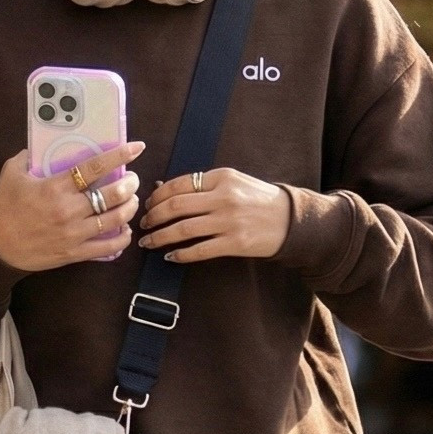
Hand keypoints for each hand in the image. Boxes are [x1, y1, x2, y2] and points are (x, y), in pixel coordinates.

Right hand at [0, 141, 145, 272]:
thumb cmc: (3, 209)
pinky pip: (107, 248)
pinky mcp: (75, 253)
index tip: (136, 148)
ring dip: (129, 207)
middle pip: (112, 194)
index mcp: (55, 187)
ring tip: (132, 200)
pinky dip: (122, 238)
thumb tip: (44, 144)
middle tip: (132, 179)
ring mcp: (74, 234)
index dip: (119, 156)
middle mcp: (69, 210)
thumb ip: (28, 156)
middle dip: (130, 184)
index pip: (94, 167)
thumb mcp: (11, 174)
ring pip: (115, 219)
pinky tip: (125, 229)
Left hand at [137, 167, 290, 263]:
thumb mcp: (234, 182)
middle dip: (153, 216)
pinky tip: (170, 256)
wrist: (290, 220)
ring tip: (148, 241)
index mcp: (221, 177)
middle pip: (176, 206)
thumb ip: (204, 185)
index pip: (179, 184)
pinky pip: (199, 250)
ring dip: (160, 237)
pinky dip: (180, 254)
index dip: (157, 195)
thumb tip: (166, 190)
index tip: (148, 204)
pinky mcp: (234, 243)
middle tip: (143, 224)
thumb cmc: (258, 200)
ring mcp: (228, 221)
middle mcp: (223, 197)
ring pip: (183, 229)